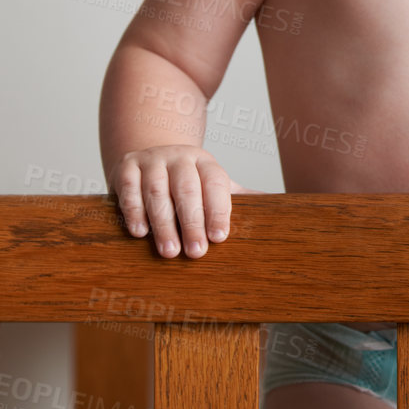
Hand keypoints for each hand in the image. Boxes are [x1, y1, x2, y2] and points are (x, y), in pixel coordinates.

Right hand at [109, 145, 253, 259]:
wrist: (150, 155)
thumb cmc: (188, 180)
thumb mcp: (214, 184)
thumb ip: (241, 197)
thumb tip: (281, 208)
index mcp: (206, 162)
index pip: (216, 183)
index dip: (219, 210)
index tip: (220, 238)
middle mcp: (180, 157)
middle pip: (187, 189)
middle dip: (192, 223)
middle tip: (196, 253)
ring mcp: (152, 161)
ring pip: (157, 192)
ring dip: (163, 224)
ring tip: (169, 251)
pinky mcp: (127, 167)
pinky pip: (129, 189)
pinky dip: (134, 211)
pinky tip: (140, 232)